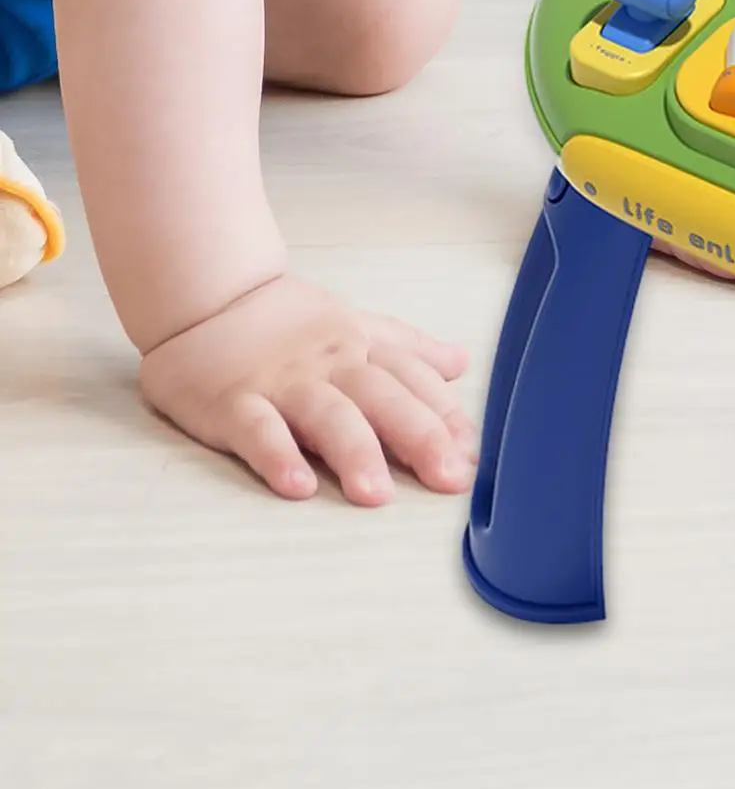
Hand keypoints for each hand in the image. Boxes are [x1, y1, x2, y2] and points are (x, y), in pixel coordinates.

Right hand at [139, 275, 475, 504]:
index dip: (448, 418)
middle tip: (450, 481)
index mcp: (363, 349)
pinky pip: (257, 430)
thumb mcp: (356, 325)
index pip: (416, 382)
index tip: (475, 457)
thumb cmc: (287, 321)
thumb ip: (408, 348)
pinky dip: (276, 456)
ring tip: (377, 496)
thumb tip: (462, 363)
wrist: (207, 292)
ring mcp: (282, 383)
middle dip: (421, 438)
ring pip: (327, 415)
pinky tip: (296, 486)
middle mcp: (331, 365)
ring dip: (355, 453)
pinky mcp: (231, 401)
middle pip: (384, 398)